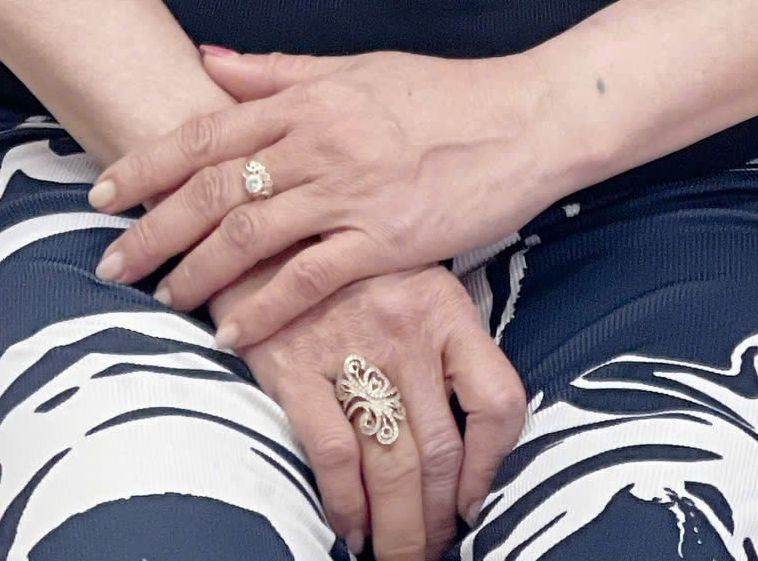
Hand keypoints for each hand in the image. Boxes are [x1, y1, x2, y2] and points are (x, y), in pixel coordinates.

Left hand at [90, 46, 556, 347]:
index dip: (149, 164)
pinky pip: (308, 280)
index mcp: (309, 97)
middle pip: (214, 187)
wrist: (523, 119)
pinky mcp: (385, 240)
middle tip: (111, 261)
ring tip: (163, 300)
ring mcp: (351, 191)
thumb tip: (206, 59)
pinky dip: (264, 309)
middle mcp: (320, 141)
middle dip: (154, 227)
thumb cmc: (441, 92)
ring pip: (250, 234)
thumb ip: (278, 71)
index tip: (104, 192)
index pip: (207, 132)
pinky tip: (233, 334)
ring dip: (196, 272)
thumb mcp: (356, 67)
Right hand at [220, 255, 526, 560]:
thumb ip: (441, 344)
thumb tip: (467, 437)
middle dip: (437, 520)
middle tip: (430, 551)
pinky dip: (346, 506)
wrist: (261, 230)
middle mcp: (406, 331)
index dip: (493, 466)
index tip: (474, 503)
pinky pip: (336, 457)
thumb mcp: (410, 282)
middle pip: (441, 452)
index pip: (497, 399)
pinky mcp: (296, 368)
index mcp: (444, 308)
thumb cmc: (344, 267)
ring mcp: (351, 349)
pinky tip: (349, 530)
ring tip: (396, 556)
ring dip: (398, 528)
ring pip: (393, 466)